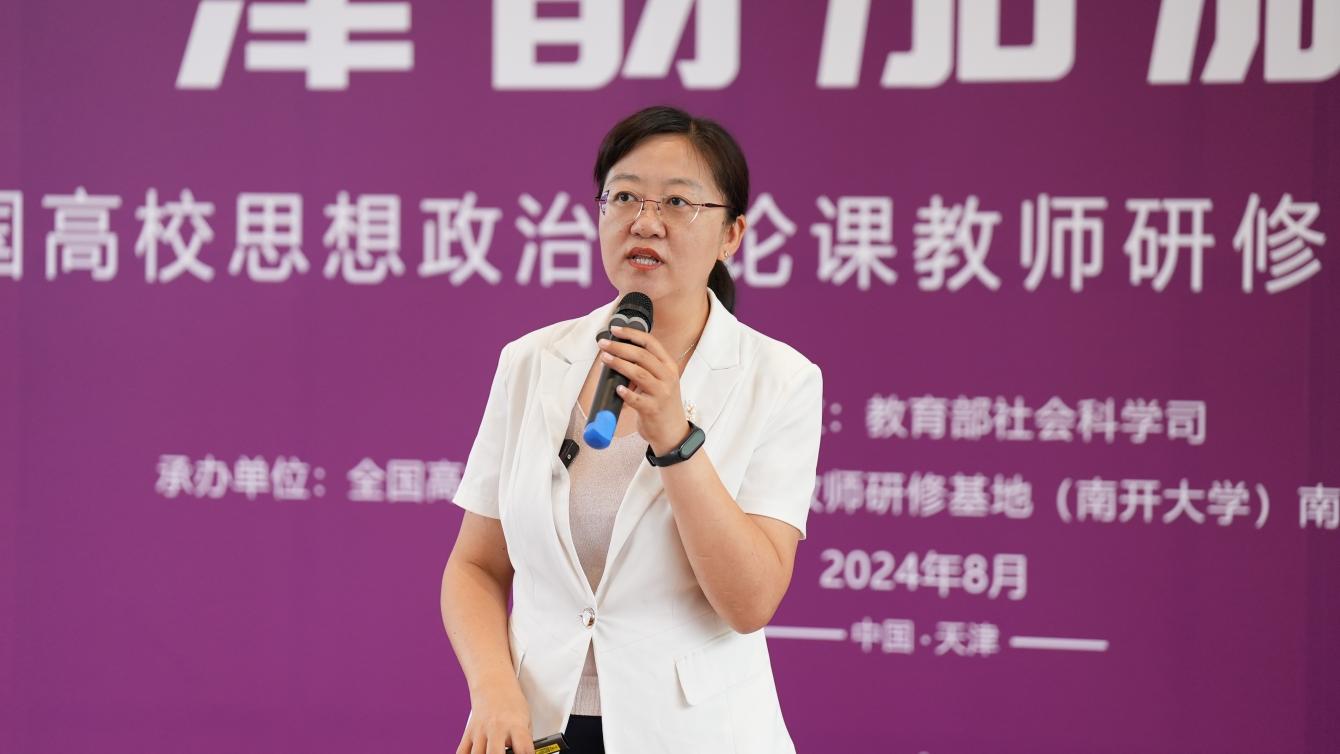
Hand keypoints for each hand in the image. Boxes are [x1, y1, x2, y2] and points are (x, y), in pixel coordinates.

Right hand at [456, 673, 533, 753]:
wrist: (493, 682)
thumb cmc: (511, 700)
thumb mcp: (527, 719)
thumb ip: (525, 740)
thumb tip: (525, 753)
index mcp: (516, 725)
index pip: (523, 750)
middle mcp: (497, 728)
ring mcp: (481, 731)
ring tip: (490, 753)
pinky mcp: (469, 732)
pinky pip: (462, 751)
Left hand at [600, 325, 691, 455]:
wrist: (673, 432)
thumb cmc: (662, 404)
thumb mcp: (661, 381)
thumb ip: (646, 368)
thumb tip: (618, 353)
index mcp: (669, 366)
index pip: (651, 343)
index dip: (632, 334)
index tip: (615, 330)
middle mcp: (668, 377)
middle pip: (642, 356)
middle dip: (620, 347)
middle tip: (603, 344)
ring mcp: (662, 394)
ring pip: (639, 373)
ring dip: (619, 364)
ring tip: (605, 359)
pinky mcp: (653, 410)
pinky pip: (637, 399)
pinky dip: (626, 393)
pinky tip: (617, 389)